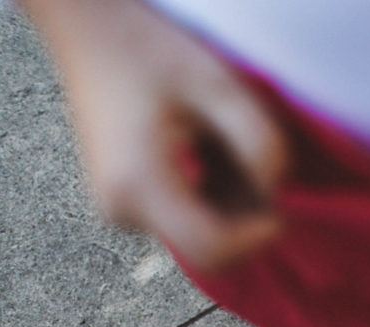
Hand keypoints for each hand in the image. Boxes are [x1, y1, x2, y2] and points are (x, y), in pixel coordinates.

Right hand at [21, 0, 287, 271]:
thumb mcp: (220, 87)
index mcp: (139, 186)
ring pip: (201, 235)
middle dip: (246, 218)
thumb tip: (274, 193)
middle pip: (209, 248)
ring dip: (232, 204)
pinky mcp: (126, 205)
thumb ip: (260, 142)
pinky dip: (214, 196)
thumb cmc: (151, 52)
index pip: (211, 250)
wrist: (89, 32)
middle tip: (257, 164)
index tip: (280, 207)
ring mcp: (121, 212)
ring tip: (228, 146)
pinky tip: (212, 152)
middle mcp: (123, 211)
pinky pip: (186, 219)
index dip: (255, 238)